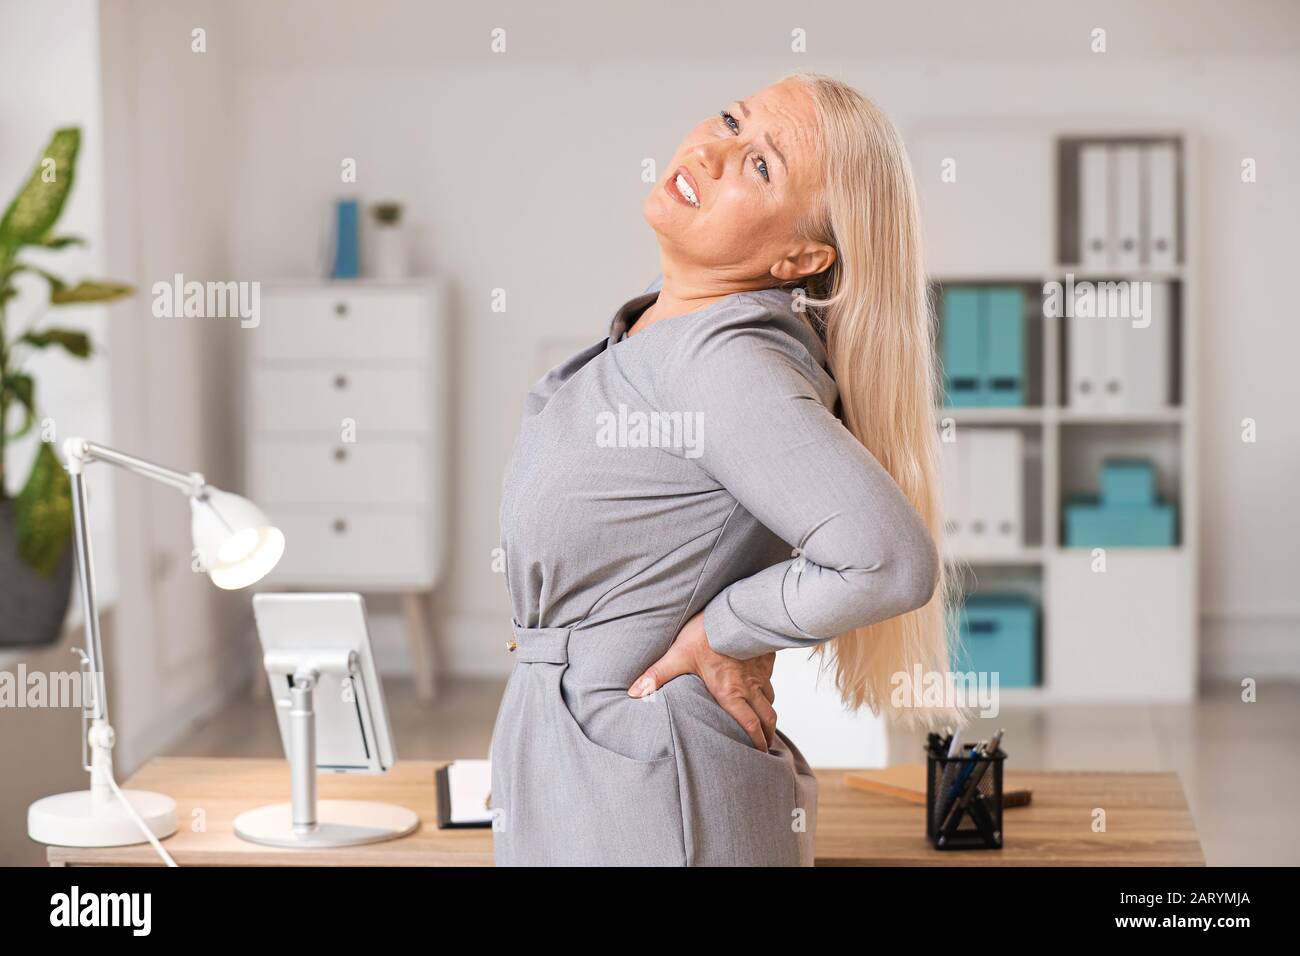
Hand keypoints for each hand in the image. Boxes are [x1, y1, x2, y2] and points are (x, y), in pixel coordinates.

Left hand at [627, 610, 777, 751]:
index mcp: (730, 693)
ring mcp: (760, 673)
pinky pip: (770, 677)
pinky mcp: (765, 658)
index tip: (759, 753)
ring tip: (763, 718)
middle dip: (767, 733)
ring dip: (767, 711)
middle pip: (766, 717)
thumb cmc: (706, 633)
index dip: (756, 742)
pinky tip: (761, 683)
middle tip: (765, 744)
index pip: (749, 725)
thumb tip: (634, 693)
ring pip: (770, 698)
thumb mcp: (677, 655)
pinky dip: (768, 686)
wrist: (736, 610)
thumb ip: (657, 676)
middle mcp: (749, 687)